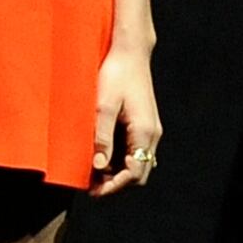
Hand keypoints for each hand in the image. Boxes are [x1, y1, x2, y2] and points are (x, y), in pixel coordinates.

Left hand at [92, 45, 162, 195]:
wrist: (130, 51)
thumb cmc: (116, 74)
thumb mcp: (103, 106)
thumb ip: (102, 137)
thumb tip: (99, 166)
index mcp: (144, 131)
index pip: (134, 172)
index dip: (114, 186)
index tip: (93, 191)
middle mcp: (152, 133)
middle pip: (139, 171)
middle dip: (116, 182)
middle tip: (90, 185)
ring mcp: (150, 128)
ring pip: (137, 162)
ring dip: (118, 171)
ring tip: (92, 172)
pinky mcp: (144, 122)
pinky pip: (135, 150)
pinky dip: (120, 159)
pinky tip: (101, 155)